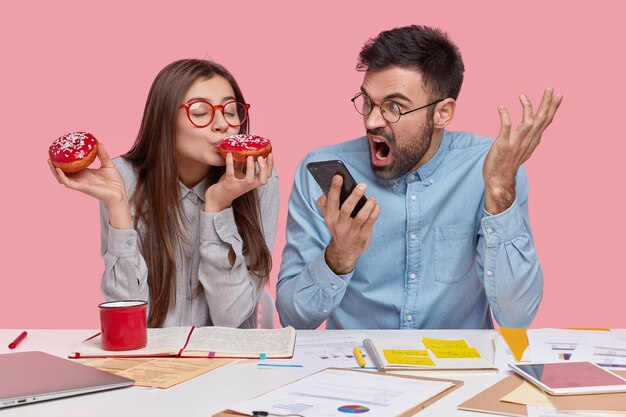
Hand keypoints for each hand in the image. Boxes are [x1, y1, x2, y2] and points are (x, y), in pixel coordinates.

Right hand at [48, 143, 130, 227]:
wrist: (119, 193)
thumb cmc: (114, 181)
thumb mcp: (108, 164)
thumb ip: (103, 154)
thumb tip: (99, 143)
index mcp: (84, 172)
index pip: (70, 166)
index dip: (63, 160)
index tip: (58, 150)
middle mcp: (79, 178)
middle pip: (62, 172)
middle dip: (54, 165)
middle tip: (49, 155)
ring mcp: (79, 183)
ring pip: (61, 178)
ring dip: (54, 170)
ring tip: (50, 161)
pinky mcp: (81, 188)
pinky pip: (68, 183)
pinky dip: (62, 176)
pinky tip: (59, 169)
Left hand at [204, 153, 273, 212]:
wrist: (216, 199)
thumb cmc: (228, 184)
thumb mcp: (237, 173)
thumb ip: (241, 163)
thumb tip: (244, 149)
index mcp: (253, 182)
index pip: (266, 175)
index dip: (270, 165)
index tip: (270, 154)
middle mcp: (248, 186)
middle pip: (262, 179)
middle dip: (264, 168)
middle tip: (260, 157)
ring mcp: (238, 186)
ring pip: (249, 180)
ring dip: (251, 168)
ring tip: (249, 156)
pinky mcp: (228, 185)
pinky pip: (230, 174)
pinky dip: (230, 164)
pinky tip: (229, 155)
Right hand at [317, 175, 379, 274]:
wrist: (344, 252)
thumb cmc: (339, 228)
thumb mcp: (329, 219)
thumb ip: (324, 205)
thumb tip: (323, 193)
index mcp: (330, 218)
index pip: (331, 201)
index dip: (334, 188)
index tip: (338, 176)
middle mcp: (339, 225)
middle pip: (346, 208)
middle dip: (354, 196)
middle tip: (362, 185)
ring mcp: (351, 232)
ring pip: (361, 216)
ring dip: (368, 205)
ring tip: (372, 199)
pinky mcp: (362, 236)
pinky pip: (370, 222)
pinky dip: (374, 212)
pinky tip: (376, 206)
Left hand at [483, 87, 562, 213]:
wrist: (499, 179)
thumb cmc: (509, 163)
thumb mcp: (525, 149)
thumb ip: (531, 137)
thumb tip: (537, 127)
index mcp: (534, 140)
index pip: (546, 121)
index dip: (553, 108)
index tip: (559, 94)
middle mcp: (528, 141)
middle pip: (541, 120)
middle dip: (547, 103)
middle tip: (551, 88)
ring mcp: (516, 143)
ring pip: (528, 123)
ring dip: (527, 108)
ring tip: (523, 95)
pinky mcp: (503, 145)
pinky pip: (506, 128)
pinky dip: (505, 116)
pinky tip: (501, 106)